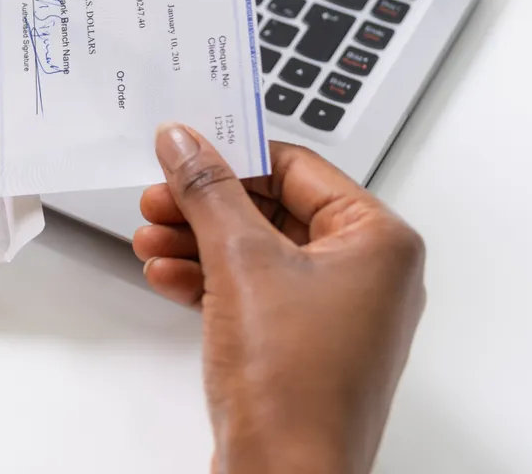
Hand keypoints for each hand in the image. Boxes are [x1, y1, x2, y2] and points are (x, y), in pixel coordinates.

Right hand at [134, 126, 425, 473]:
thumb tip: (186, 143)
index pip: (298, 166)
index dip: (233, 155)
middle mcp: (369, 275)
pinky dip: (210, 280)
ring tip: (151, 239)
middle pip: (274, 209)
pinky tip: (169, 277)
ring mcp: (338, 314)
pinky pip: (255, 292)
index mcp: (380, 242)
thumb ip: (208, 190)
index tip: (183, 149)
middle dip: (206, 205)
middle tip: (158, 198)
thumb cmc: (296, 388)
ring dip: (198, 241)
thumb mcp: (240, 262)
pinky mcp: (304, 346)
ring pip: (258, 252)